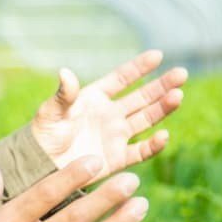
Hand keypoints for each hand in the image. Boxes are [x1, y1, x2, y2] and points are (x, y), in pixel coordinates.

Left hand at [30, 50, 186, 182]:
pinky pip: (140, 151)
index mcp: (94, 98)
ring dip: (163, 109)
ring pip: (146, 119)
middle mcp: (109, 114)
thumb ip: (63, 95)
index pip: (121, 79)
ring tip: (178, 97)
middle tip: (181, 74)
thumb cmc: (42, 135)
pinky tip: (164, 136)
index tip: (158, 55)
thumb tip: (65, 72)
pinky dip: (154, 145)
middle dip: (161, 86)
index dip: (139, 68)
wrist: (40, 166)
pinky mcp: (117, 158)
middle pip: (141, 97)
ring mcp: (115, 136)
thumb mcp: (50, 113)